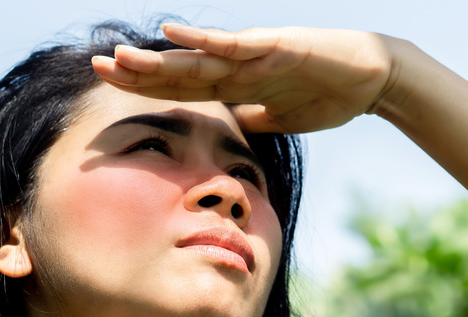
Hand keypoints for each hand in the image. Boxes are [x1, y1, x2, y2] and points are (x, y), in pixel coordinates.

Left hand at [92, 25, 395, 132]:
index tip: (112, 90)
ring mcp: (255, 54)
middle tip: (96, 66)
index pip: (184, 89)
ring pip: (199, 58)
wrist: (371, 80)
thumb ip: (250, 119)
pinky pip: (237, 45)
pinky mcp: (277, 46)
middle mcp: (239, 66)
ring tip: (120, 57)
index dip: (148, 90)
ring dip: (160, 59)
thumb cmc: (328, 96)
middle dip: (139, 72)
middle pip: (181, 72)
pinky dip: (206, 41)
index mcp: (238, 85)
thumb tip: (227, 131)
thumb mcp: (278, 119)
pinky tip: (174, 34)